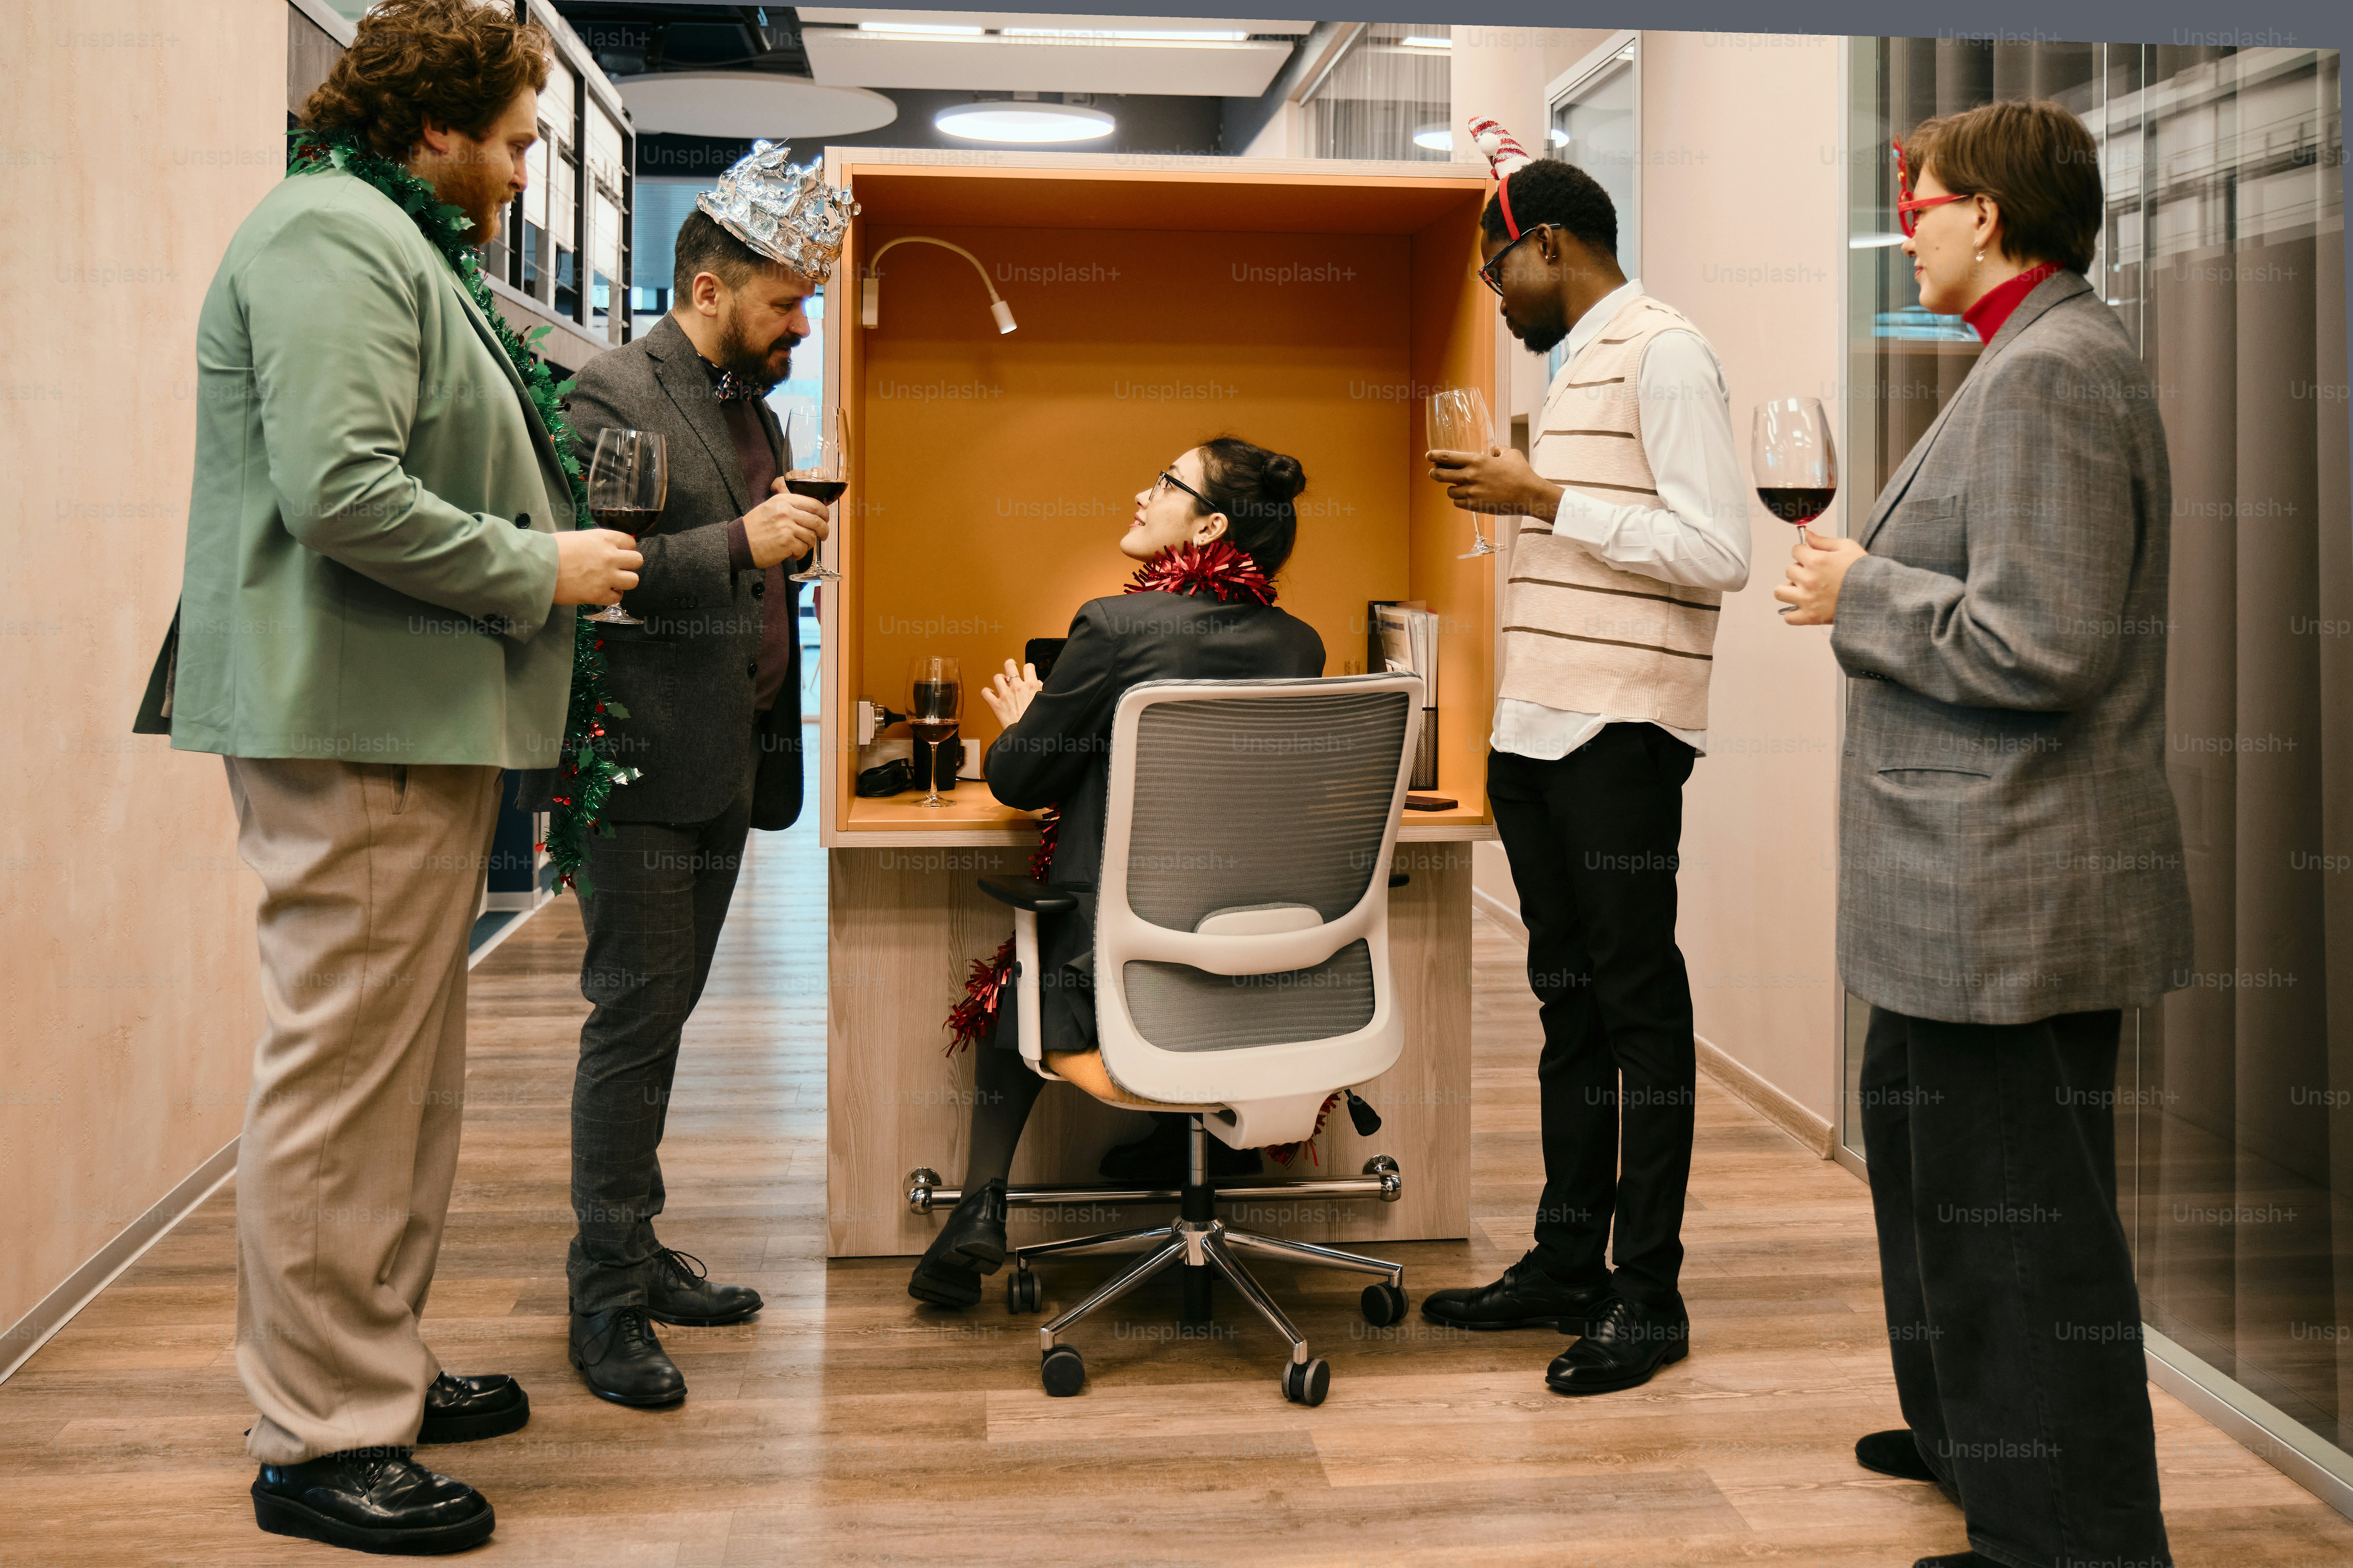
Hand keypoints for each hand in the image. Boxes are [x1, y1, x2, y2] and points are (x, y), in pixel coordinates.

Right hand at [552, 528, 642, 605]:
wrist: (537, 568)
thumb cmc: (551, 550)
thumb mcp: (577, 537)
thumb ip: (595, 543)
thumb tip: (602, 548)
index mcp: (604, 538)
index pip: (631, 542)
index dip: (626, 549)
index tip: (620, 553)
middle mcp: (610, 556)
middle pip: (638, 561)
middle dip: (629, 565)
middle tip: (618, 568)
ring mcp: (607, 576)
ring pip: (634, 580)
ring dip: (624, 582)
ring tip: (612, 582)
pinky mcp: (599, 594)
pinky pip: (618, 598)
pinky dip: (612, 596)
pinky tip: (602, 592)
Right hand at [743, 481, 830, 568]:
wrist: (740, 542)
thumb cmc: (755, 527)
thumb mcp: (770, 508)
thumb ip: (790, 507)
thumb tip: (813, 512)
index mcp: (783, 500)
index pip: (813, 503)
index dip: (824, 513)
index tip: (826, 519)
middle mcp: (786, 511)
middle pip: (817, 520)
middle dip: (824, 531)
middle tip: (823, 536)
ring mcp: (787, 527)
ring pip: (811, 536)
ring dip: (809, 545)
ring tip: (799, 547)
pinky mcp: (786, 542)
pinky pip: (803, 549)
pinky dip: (800, 554)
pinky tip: (792, 554)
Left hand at [977, 659, 1042, 725]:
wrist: (1028, 735)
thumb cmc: (1038, 721)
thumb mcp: (1045, 702)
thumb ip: (1041, 691)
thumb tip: (1038, 685)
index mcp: (1031, 686)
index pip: (1028, 667)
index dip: (1028, 667)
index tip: (1027, 670)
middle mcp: (1017, 688)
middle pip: (1010, 666)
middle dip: (1010, 664)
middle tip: (1011, 666)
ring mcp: (1005, 695)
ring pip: (997, 677)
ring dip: (999, 678)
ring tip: (1002, 681)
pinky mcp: (996, 705)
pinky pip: (986, 693)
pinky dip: (987, 692)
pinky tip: (990, 693)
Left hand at [1426, 444, 1559, 517]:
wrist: (1529, 494)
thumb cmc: (1521, 473)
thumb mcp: (1510, 454)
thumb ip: (1498, 450)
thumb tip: (1492, 450)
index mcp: (1477, 460)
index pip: (1448, 457)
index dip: (1435, 456)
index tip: (1428, 456)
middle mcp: (1470, 476)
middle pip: (1440, 475)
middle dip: (1434, 473)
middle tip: (1433, 473)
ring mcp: (1472, 492)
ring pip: (1449, 491)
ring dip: (1451, 489)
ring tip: (1457, 487)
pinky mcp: (1475, 505)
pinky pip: (1458, 503)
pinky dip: (1459, 500)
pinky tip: (1466, 497)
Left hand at [1773, 527, 1866, 624]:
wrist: (1877, 595)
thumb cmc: (1865, 572)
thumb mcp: (1848, 547)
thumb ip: (1823, 541)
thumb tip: (1807, 535)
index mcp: (1816, 561)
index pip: (1795, 550)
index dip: (1803, 552)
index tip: (1810, 557)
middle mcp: (1809, 580)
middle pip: (1789, 569)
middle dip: (1799, 569)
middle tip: (1813, 574)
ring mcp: (1807, 599)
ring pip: (1780, 592)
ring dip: (1789, 589)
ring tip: (1802, 590)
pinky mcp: (1810, 616)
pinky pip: (1788, 617)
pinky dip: (1793, 613)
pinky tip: (1803, 607)